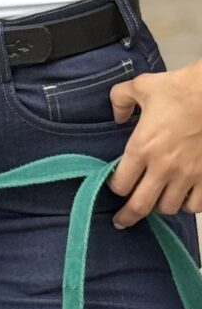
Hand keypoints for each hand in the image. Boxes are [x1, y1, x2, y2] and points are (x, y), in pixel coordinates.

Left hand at [106, 61, 201, 227]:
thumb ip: (120, 99)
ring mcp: (186, 175)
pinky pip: (194, 205)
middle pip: (141, 205)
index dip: (115, 187)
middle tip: (122, 221)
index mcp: (142, 147)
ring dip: (159, 206)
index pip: (121, 183)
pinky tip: (182, 197)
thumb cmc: (177, 89)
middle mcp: (162, 167)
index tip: (115, 186)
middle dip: (128, 216)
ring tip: (155, 200)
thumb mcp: (139, 86)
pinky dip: (186, 204)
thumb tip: (117, 117)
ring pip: (168, 208)